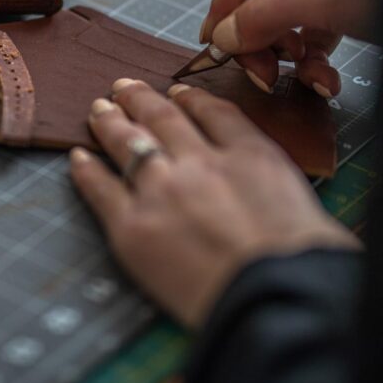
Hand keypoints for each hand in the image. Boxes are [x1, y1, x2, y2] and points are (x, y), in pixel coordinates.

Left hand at [70, 79, 359, 327]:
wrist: (274, 295)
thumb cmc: (302, 261)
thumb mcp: (304, 198)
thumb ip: (271, 176)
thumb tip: (255, 176)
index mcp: (247, 154)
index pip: (213, 112)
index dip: (191, 97)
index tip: (177, 91)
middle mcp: (199, 163)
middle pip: (162, 118)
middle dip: (140, 99)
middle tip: (123, 87)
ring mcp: (161, 190)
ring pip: (127, 142)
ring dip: (110, 122)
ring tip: (98, 109)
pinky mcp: (131, 226)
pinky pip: (101, 188)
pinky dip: (87, 169)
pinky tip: (79, 157)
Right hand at [198, 0, 379, 97]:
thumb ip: (264, 17)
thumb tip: (220, 38)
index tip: (234, 37)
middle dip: (255, 32)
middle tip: (264, 72)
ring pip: (265, 8)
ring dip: (280, 49)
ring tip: (302, 75)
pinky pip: (294, 20)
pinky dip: (304, 52)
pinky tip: (322, 76)